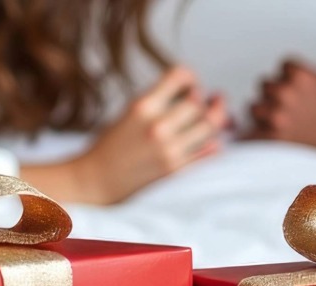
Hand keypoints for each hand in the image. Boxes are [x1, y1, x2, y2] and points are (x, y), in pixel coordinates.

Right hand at [21, 67, 228, 204]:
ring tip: (218, 113)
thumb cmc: (111, 145)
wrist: (97, 180)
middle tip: (207, 98)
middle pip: (198, 102)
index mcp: (143, 107)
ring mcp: (170, 150)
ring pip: (211, 125)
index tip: (190, 82)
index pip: (179, 76)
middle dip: (205, 98)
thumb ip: (160, 100)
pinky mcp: (177, 169)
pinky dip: (214, 140)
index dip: (189, 76)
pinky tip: (210, 138)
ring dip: (218, 116)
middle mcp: (158, 127)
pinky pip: (210, 150)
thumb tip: (195, 91)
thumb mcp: (130, 111)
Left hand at [247, 60, 315, 157]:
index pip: (282, 66)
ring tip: (282, 125)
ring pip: (253, 108)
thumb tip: (288, 81)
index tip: (301, 90)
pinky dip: (257, 137)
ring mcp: (277, 116)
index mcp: (301, 75)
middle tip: (293, 109)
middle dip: (276, 95)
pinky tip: (269, 140)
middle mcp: (285, 92)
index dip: (290, 78)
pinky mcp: (274, 140)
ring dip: (264, 114)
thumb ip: (307, 79)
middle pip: (264, 85)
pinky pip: (250, 134)